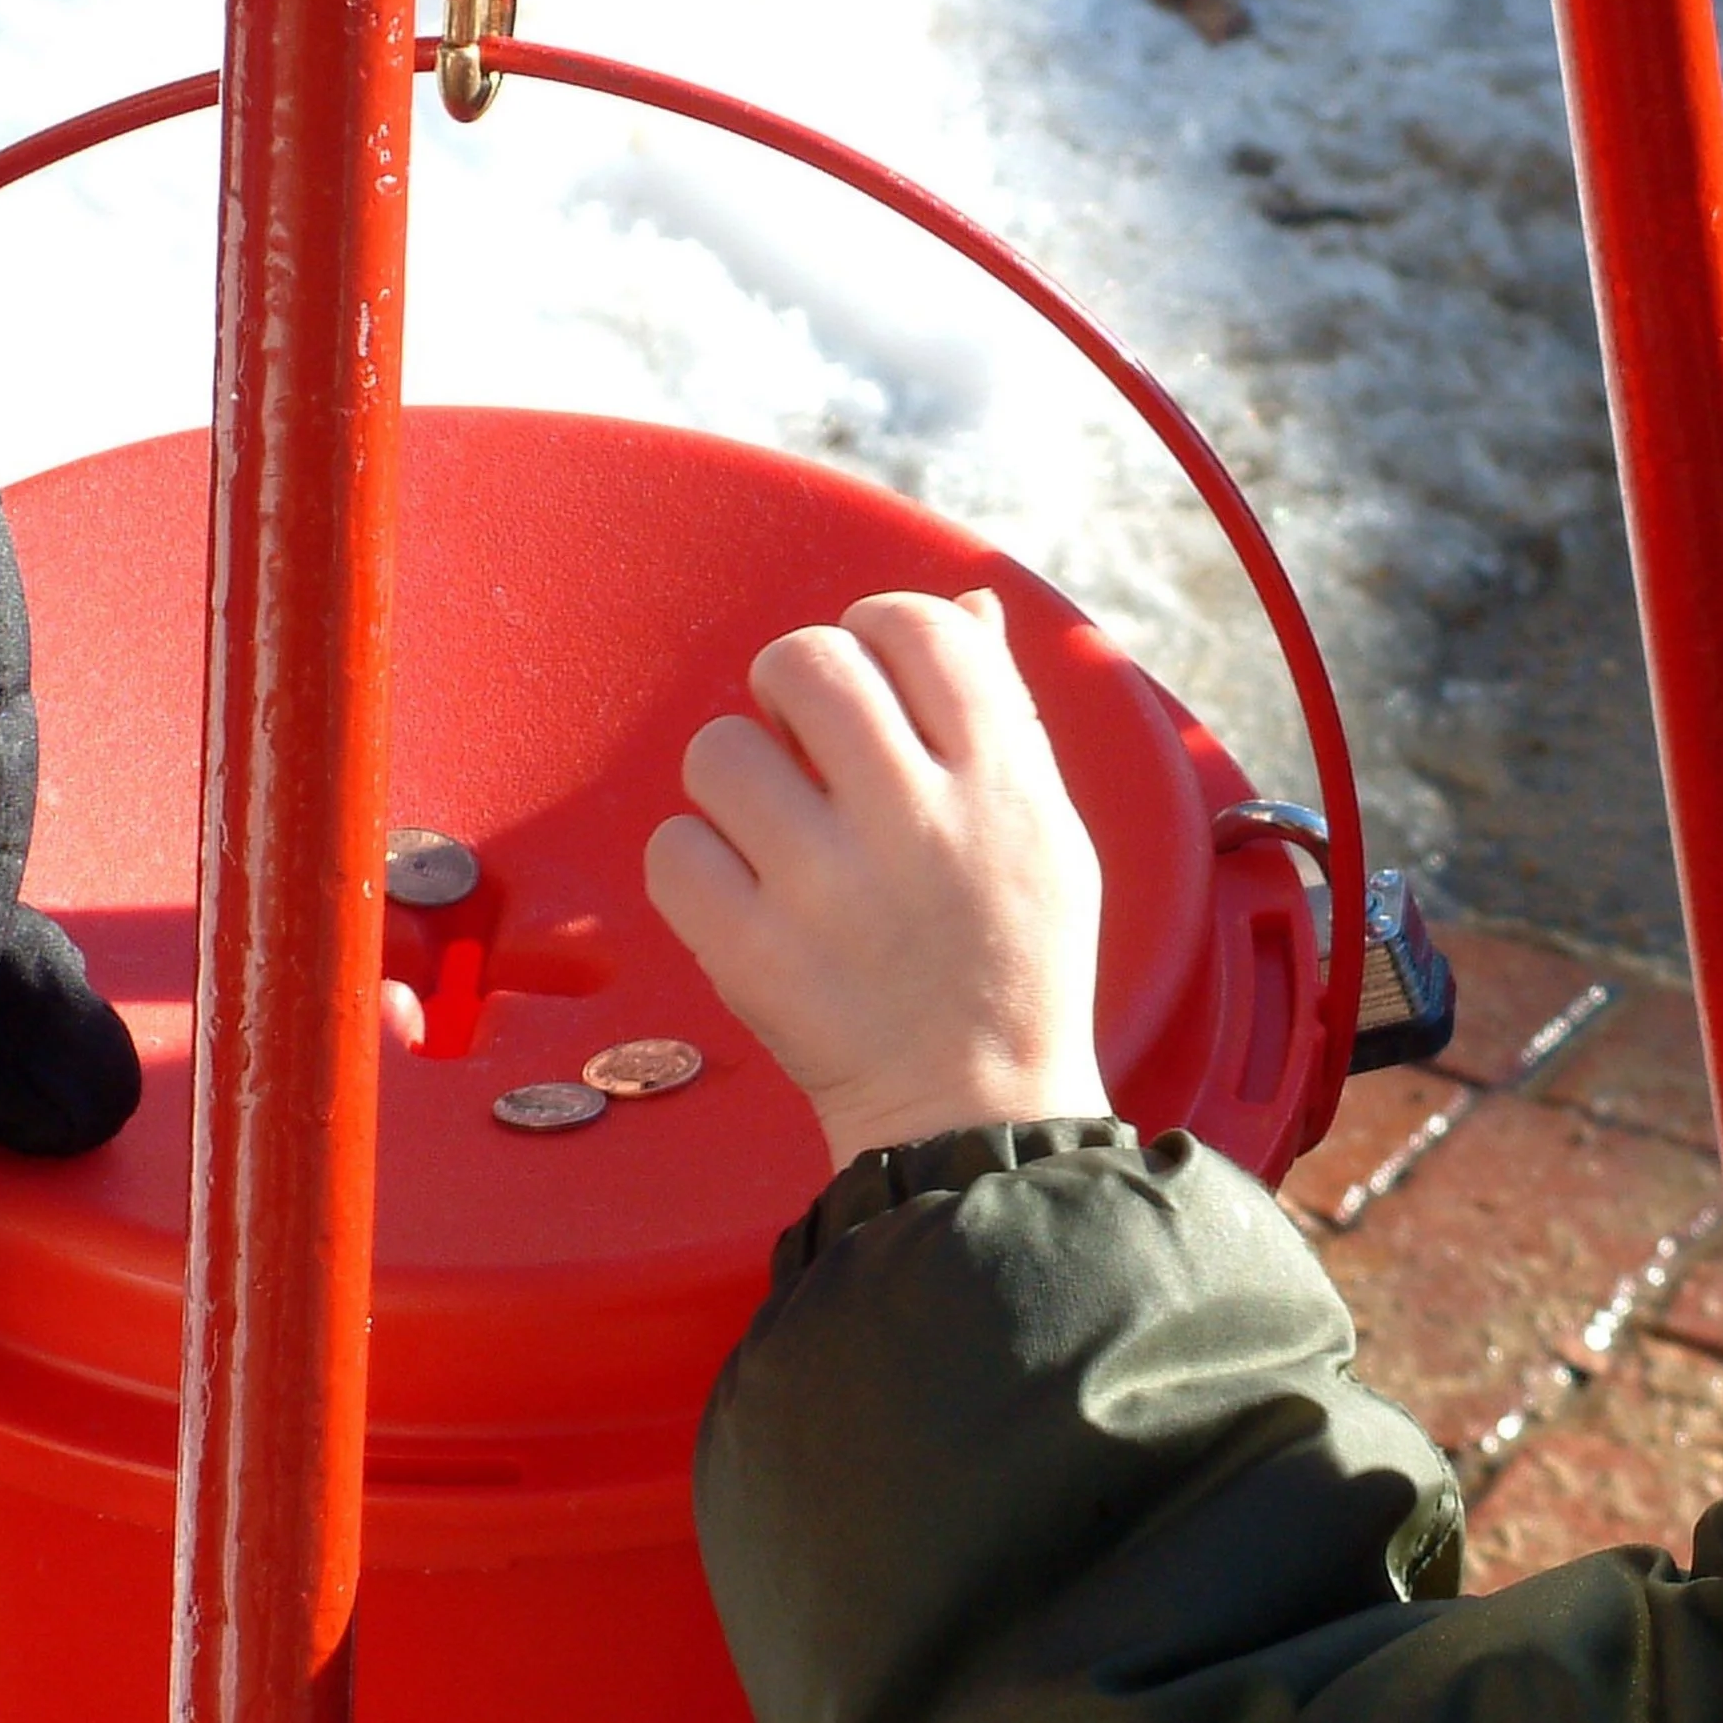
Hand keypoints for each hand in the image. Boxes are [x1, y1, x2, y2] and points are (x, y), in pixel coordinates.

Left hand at [645, 589, 1111, 1165]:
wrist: (975, 1114)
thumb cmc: (1017, 964)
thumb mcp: (1049, 834)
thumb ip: (1006, 715)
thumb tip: (967, 608)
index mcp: (1001, 783)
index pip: (916, 626)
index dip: (877, 628)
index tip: (870, 674)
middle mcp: (917, 824)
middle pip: (807, 663)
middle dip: (789, 685)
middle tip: (802, 742)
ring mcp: (829, 893)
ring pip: (721, 749)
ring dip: (735, 778)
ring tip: (773, 832)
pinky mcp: (755, 957)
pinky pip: (672, 849)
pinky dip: (695, 866)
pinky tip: (742, 896)